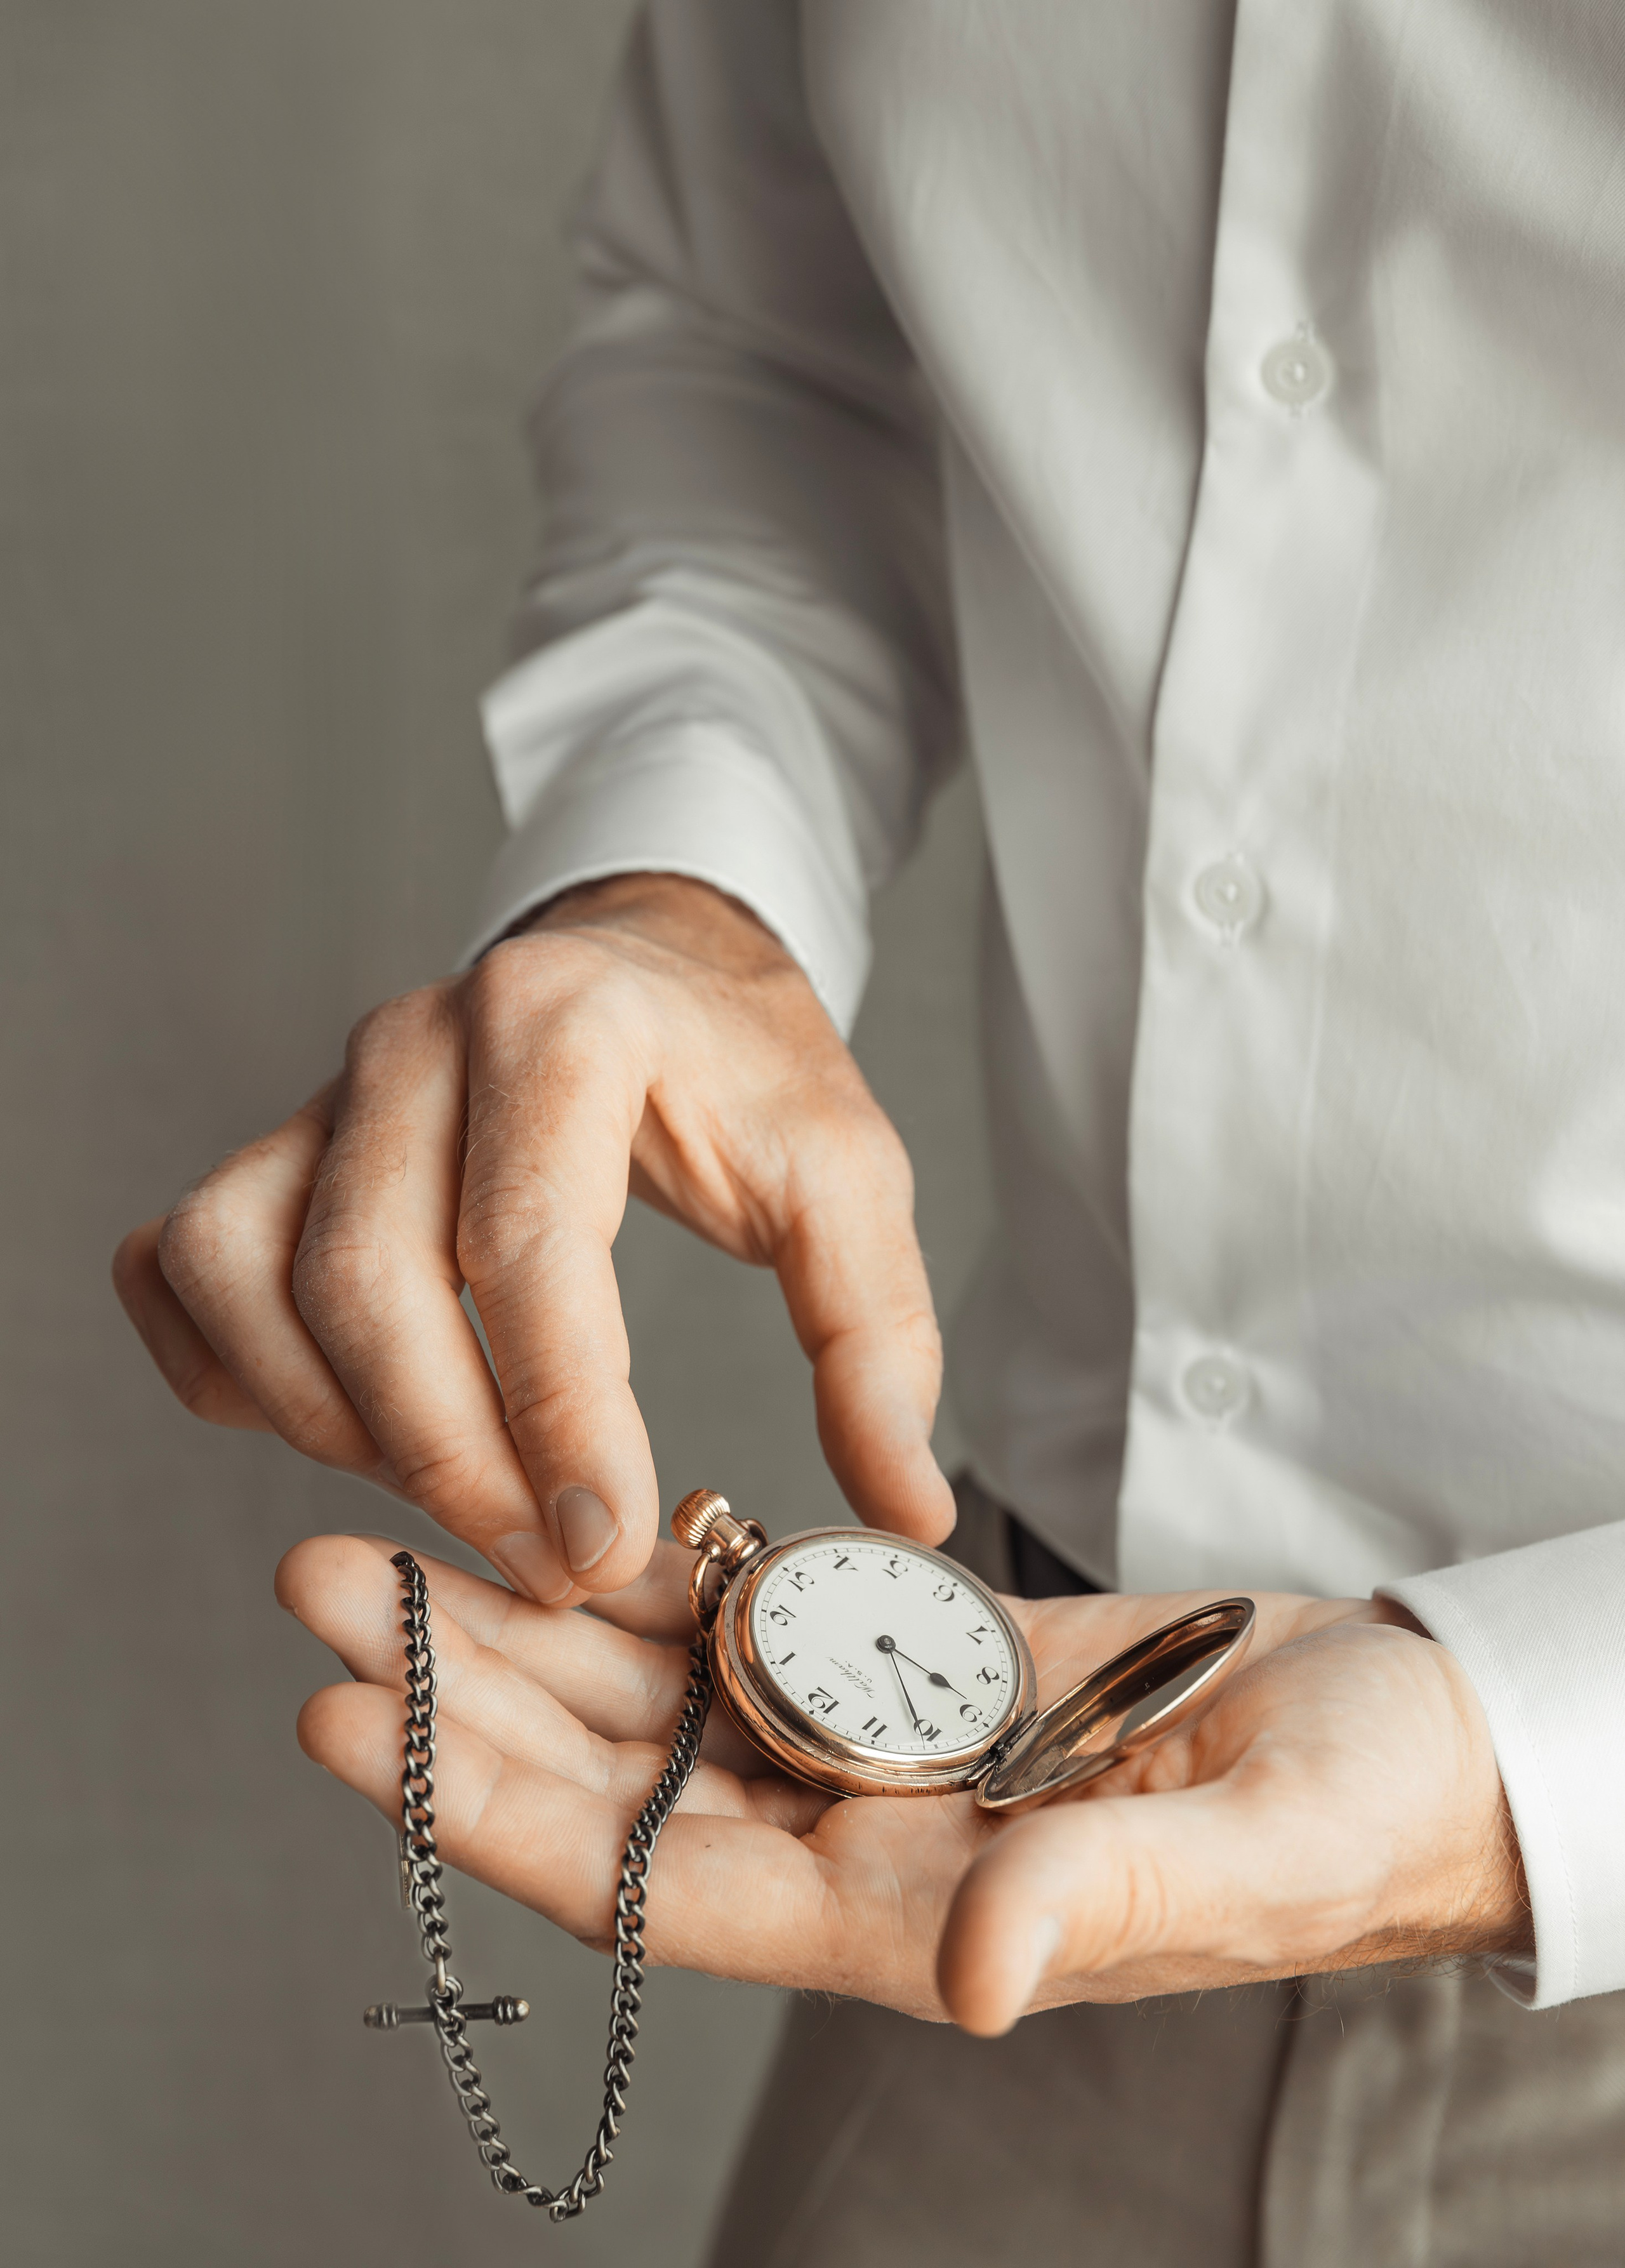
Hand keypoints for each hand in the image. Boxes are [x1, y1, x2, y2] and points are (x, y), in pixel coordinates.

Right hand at [113, 875, 953, 1600]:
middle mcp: (415, 1041)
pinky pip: (181, 1267)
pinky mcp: (271, 1143)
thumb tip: (901, 1509)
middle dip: (448, 1456)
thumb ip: (875, 1337)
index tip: (601, 1544)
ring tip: (462, 1493)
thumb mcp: (845, 1176)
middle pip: (361, 1275)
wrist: (646, 964)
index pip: (523, 1240)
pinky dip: (233, 1371)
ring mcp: (323, 1090)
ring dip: (333, 1423)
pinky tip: (345, 1425)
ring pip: (244, 1273)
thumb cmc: (738, 1073)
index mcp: (565, 1024)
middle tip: (550, 1561)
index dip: (556, 1416)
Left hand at [280, 1534, 1531, 2033]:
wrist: (1401, 1739)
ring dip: (516, 1621)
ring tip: (382, 1545)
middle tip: (319, 1596)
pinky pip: (740, 1619)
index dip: (496, 1815)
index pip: (655, 1877)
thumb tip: (974, 1972)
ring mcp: (870, 1744)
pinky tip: (553, 1518)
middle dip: (454, 1696)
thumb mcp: (1253, 1855)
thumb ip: (1109, 1900)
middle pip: (608, 1777)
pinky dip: (642, 1572)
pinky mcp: (904, 1659)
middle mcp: (855, 1837)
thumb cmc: (1353, 1811)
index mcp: (909, 1912)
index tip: (354, 1730)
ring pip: (648, 1690)